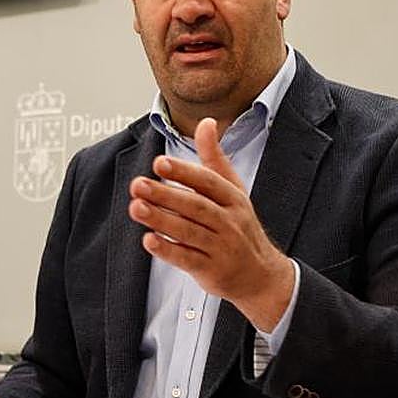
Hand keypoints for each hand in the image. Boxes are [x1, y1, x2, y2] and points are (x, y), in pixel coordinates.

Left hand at [129, 117, 294, 331]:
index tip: (159, 163)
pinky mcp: (212, 271)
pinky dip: (169, 250)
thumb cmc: (239, 226)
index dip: (184, 172)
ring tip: (136, 208)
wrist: (260, 275)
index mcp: (234, 199)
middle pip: (196, 206)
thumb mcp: (233, 190)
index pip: (208, 182)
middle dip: (166, 195)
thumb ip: (214, 157)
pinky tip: (148, 240)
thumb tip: (206, 122)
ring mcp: (221, 248)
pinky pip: (189, 260)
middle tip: (138, 184)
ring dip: (161, 220)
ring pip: (189, 232)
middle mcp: (229, 222)